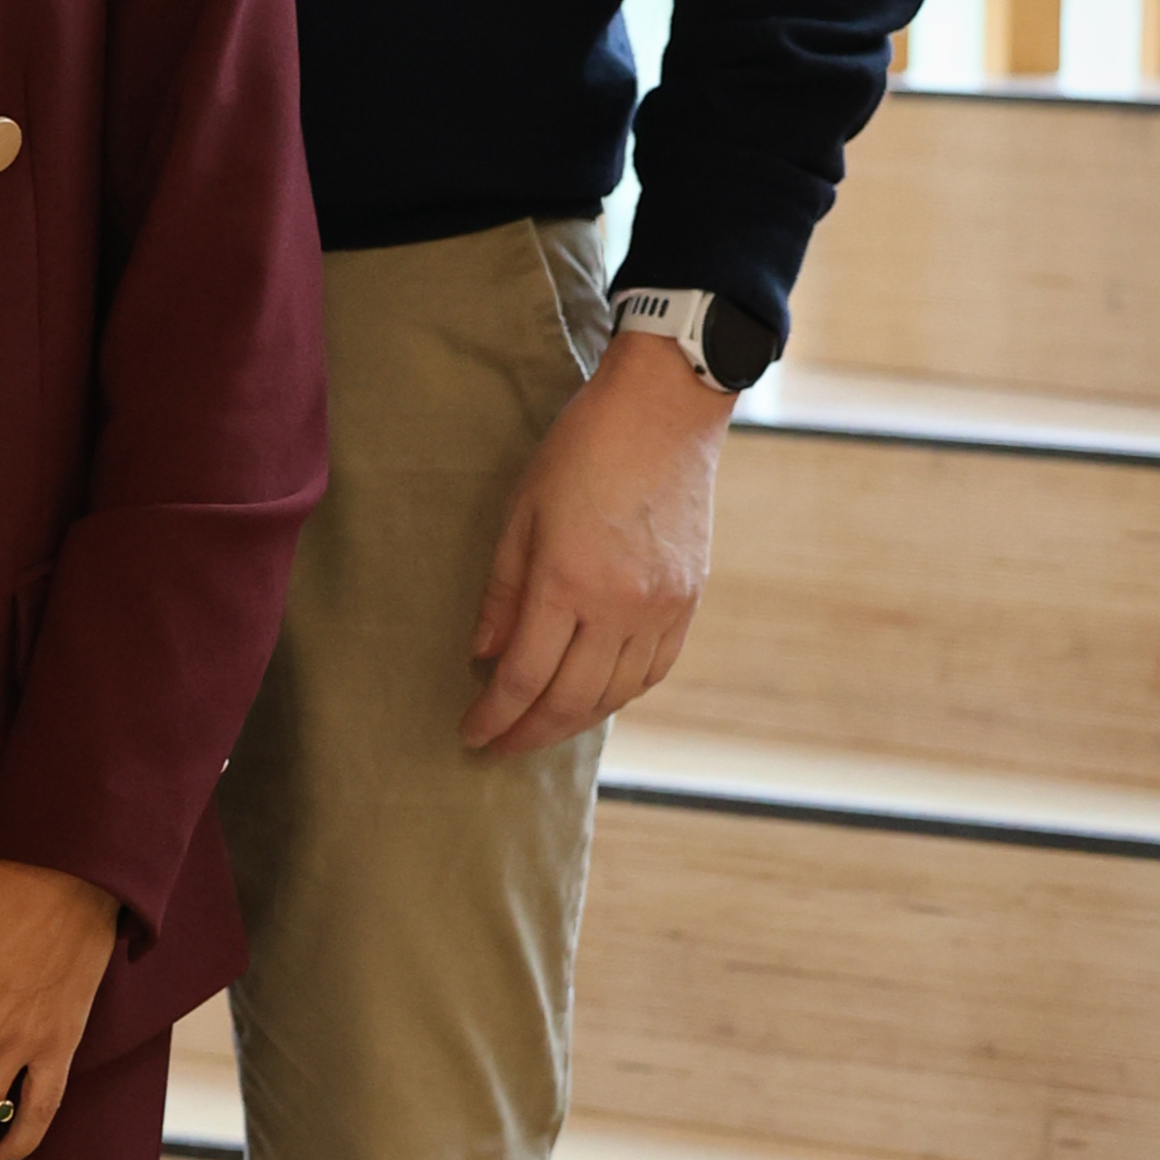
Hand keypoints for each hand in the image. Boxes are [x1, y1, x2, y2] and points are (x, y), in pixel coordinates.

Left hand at [464, 326, 729, 757]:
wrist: (665, 412)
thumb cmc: (581, 451)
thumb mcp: (520, 512)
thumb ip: (501, 592)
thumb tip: (482, 655)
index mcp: (566, 582)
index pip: (523, 678)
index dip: (494, 717)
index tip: (470, 734)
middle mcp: (619, 606)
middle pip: (570, 700)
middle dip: (528, 734)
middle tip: (498, 748)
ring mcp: (661, 607)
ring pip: (616, 695)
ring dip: (574, 721)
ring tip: (540, 727)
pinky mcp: (689, 600)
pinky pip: (653, 671)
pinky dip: (619, 695)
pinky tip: (593, 697)